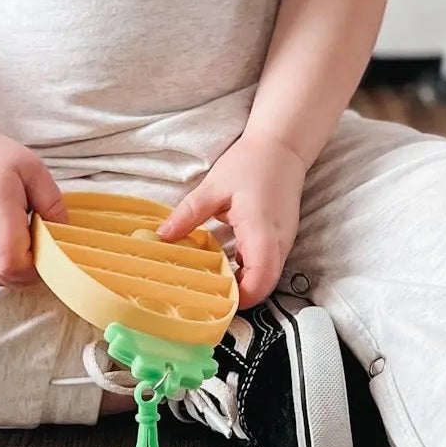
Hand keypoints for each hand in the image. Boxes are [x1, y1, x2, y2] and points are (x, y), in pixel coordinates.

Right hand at [0, 128, 67, 286]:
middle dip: (32, 270)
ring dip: (18, 270)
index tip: (48, 242)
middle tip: (42, 242)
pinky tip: (10, 243)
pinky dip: (3, 267)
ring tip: (26, 241)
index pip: (14, 263)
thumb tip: (64, 233)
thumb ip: (52, 201)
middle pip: (8, 277)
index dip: (37, 264)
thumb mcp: (32, 168)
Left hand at [159, 132, 307, 306]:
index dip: (239, 299)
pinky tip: (224, 262)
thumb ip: (189, 214)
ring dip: (243, 282)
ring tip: (210, 281)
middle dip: (238, 296)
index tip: (213, 300)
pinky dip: (248, 269)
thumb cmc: (250, 163)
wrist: (283, 146)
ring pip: (266, 276)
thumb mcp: (213, 187)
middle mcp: (278, 242)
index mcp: (261, 232)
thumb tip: (162, 236)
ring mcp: (283, 241)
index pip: (259, 282)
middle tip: (206, 296)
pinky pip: (267, 263)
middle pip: (263, 286)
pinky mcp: (281, 238)